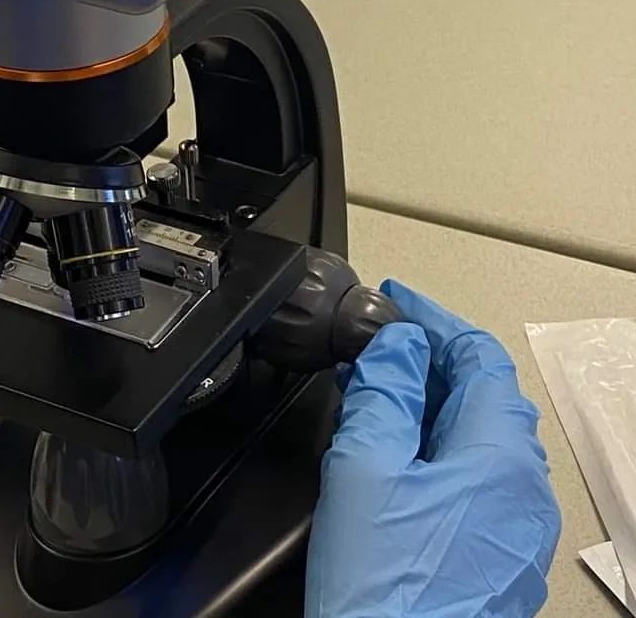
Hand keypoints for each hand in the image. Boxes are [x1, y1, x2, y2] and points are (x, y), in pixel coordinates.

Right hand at [306, 280, 560, 617]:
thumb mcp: (365, 467)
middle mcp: (523, 490)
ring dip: (429, 400)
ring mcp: (515, 527)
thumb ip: (383, 392)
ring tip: (374, 386)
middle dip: (429, 358)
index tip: (395, 300)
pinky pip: (474, 474)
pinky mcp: (496, 555)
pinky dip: (435, 442)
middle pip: (485, 395)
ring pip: (478, 436)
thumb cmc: (385, 587)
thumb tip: (397, 344)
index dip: (434, 320)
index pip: (480, 358)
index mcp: (500, 458)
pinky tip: (392, 446)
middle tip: (377, 342)